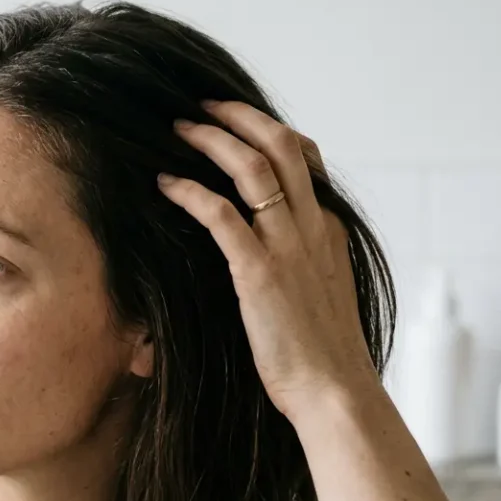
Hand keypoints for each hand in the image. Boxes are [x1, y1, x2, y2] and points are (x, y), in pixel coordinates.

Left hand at [156, 100, 380, 419]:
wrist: (335, 393)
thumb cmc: (321, 358)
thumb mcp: (318, 297)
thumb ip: (298, 265)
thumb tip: (266, 258)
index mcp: (328, 232)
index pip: (305, 160)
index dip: (270, 134)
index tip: (237, 125)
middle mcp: (311, 228)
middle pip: (282, 145)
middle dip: (240, 117)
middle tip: (203, 107)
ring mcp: (288, 247)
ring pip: (253, 167)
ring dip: (212, 140)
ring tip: (180, 130)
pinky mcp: (259, 272)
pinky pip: (221, 214)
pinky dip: (190, 191)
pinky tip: (165, 184)